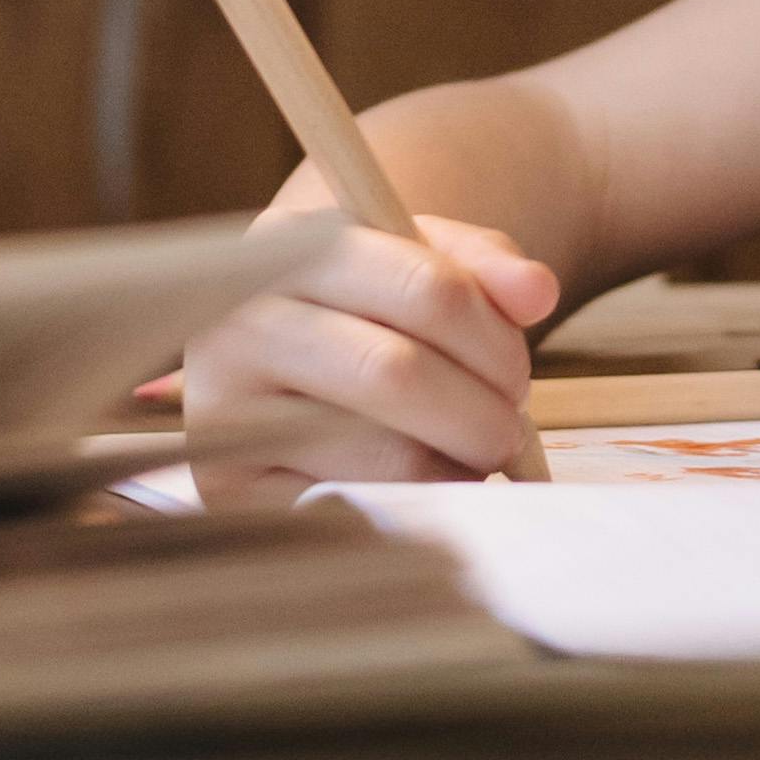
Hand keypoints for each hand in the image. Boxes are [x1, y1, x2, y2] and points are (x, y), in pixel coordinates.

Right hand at [182, 187, 560, 503]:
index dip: (495, 342)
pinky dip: (408, 511)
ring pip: (382, 455)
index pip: (426, 289)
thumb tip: (538, 293)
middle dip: (481, 414)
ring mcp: (222, 411)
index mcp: (291, 246)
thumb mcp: (417, 261)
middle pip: (399, 374)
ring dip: (454, 469)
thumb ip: (484, 267)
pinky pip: (351, 513)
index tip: (516, 378)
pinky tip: (416, 493)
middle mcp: (240, 324)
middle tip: (505, 433)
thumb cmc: (363, 309)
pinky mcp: (223, 489)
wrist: (270, 368)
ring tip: (462, 461)